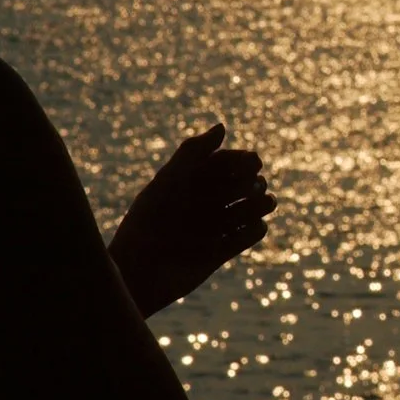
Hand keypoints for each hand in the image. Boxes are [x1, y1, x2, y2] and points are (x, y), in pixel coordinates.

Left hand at [109, 124, 275, 318]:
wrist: (137, 273)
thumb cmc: (146, 222)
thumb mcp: (168, 182)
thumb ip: (192, 153)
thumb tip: (223, 126)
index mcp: (191, 181)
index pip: (228, 161)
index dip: (243, 160)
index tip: (250, 162)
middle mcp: (204, 201)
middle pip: (243, 184)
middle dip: (253, 183)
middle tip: (253, 187)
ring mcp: (213, 226)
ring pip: (251, 209)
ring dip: (261, 204)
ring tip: (262, 204)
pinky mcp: (221, 251)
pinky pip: (249, 236)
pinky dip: (255, 229)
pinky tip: (253, 227)